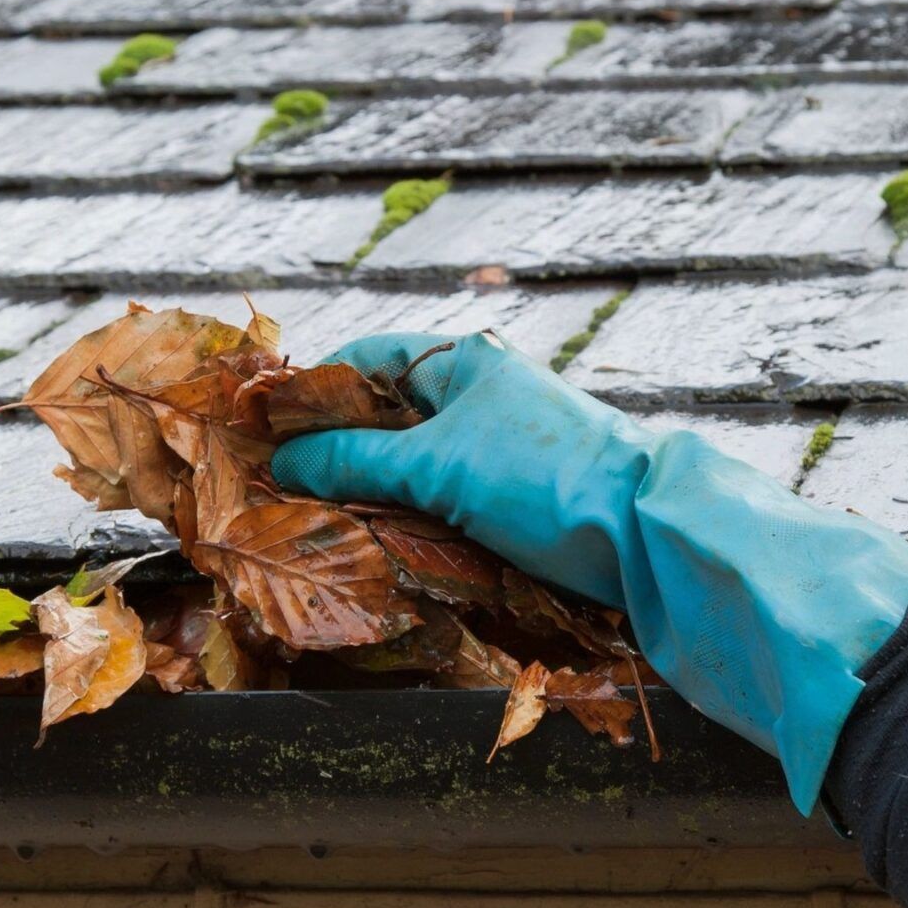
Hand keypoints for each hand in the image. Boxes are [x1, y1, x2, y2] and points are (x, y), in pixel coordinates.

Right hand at [272, 330, 907, 813]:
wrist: (649, 536)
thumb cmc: (545, 478)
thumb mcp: (438, 466)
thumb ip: (354, 461)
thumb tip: (279, 463)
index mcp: (463, 362)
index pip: (365, 360)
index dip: (310, 392)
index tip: (258, 432)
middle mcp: (479, 396)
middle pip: (383, 415)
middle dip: (330, 450)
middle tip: (273, 489)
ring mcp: (496, 450)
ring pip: (408, 466)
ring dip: (365, 494)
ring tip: (310, 524)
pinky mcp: (511, 501)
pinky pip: (439, 503)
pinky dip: (405, 521)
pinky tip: (373, 547)